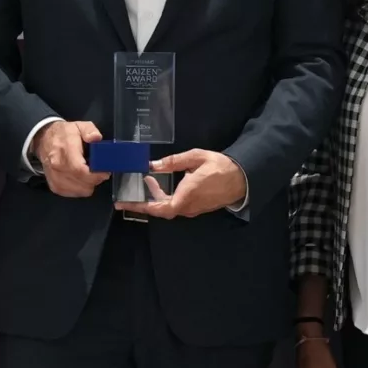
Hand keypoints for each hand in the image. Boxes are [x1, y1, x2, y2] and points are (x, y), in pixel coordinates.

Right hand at [37, 119, 109, 198]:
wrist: (44, 140)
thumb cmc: (65, 134)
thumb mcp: (79, 125)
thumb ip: (89, 130)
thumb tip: (96, 137)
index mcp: (65, 151)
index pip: (80, 170)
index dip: (96, 175)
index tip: (105, 171)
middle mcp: (58, 167)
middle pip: (82, 183)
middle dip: (96, 179)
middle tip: (100, 172)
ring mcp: (55, 178)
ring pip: (80, 191)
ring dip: (89, 185)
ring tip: (90, 174)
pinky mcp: (54, 186)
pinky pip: (73, 194)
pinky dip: (81, 189)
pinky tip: (82, 179)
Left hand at [129, 149, 248, 219]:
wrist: (242, 178)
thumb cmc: (220, 167)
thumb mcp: (196, 157)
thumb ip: (173, 161)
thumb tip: (153, 165)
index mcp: (186, 195)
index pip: (160, 208)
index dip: (141, 207)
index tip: (124, 203)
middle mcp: (188, 206)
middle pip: (161, 210)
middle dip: (144, 202)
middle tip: (128, 194)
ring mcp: (194, 208)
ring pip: (169, 207)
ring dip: (156, 197)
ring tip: (146, 181)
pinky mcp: (198, 207)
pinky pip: (177, 205)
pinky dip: (166, 197)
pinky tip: (162, 185)